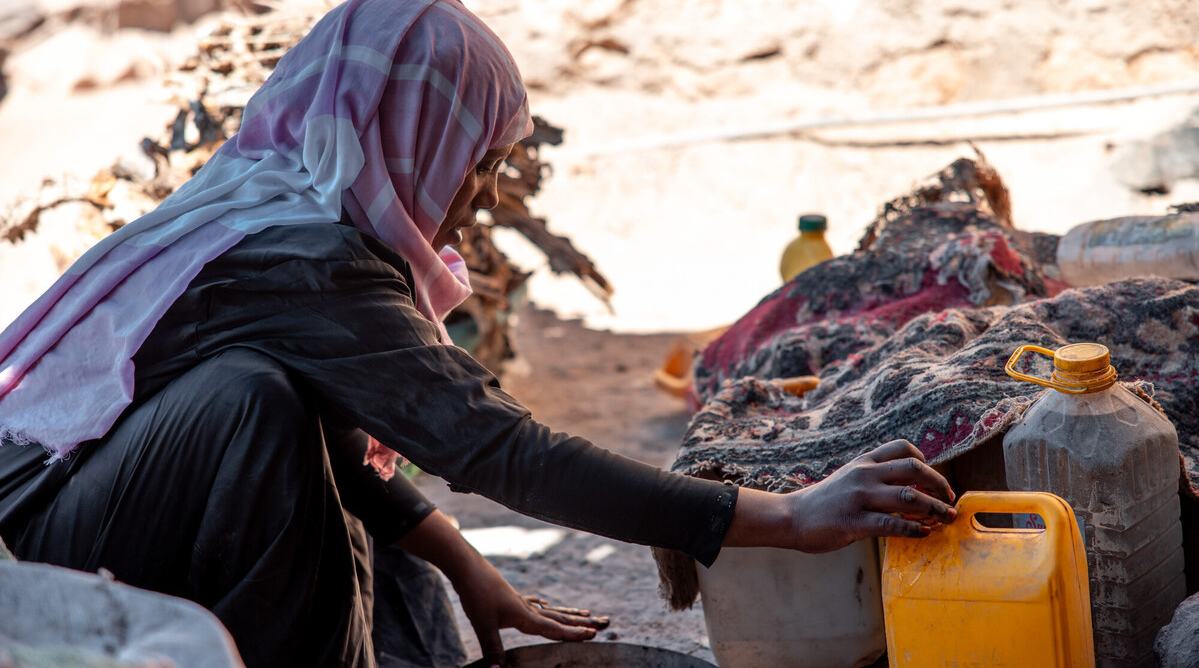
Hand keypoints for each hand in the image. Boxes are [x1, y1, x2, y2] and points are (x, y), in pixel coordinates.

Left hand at [452, 557, 608, 666]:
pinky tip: (542, 603)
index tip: (593, 634)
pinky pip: (533, 603)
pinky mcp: (509, 596)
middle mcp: (527, 608)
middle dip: (581, 624)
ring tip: (586, 613)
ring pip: (550, 609)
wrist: (467, 567)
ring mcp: (519, 601)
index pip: (554, 628)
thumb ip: (493, 649)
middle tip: (603, 624)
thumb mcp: (483, 625)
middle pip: (560, 617)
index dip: (573, 634)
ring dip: (568, 614)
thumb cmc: (476, 594)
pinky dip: (542, 605)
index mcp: (525, 616)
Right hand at [725, 439, 955, 552]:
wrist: (791, 517)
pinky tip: (923, 534)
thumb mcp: (847, 478)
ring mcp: (859, 497)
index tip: (929, 479)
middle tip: (950, 500)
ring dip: (935, 509)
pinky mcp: (854, 522)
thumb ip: (873, 477)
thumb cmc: (822, 502)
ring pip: (910, 497)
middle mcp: (863, 474)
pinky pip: (893, 524)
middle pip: (914, 469)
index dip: (924, 460)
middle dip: (939, 484)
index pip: (902, 447)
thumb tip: (908, 487)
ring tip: (946, 519)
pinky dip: (915, 530)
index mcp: (863, 462)